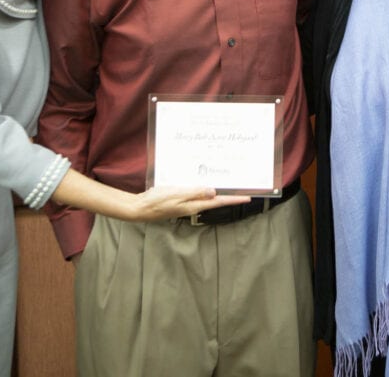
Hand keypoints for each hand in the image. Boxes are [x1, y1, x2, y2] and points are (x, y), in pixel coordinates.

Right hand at [129, 186, 250, 221]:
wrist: (140, 208)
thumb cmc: (157, 201)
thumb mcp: (176, 194)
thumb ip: (195, 192)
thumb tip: (214, 192)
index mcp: (195, 205)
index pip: (219, 202)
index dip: (234, 199)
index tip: (248, 197)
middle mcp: (193, 205)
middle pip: (215, 199)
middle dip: (229, 194)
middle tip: (241, 185)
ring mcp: (186, 204)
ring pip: (206, 196)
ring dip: (217, 190)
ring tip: (227, 182)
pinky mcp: (180, 200)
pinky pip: (196, 193)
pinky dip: (203, 188)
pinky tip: (203, 180)